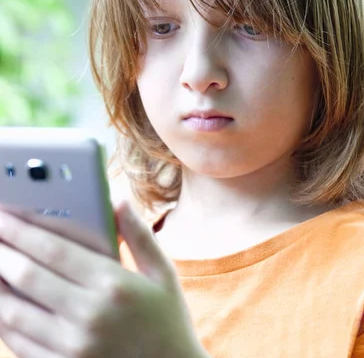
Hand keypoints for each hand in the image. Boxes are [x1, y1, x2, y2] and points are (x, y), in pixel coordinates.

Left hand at [0, 202, 206, 357]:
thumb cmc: (167, 320)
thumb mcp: (163, 273)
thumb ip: (139, 234)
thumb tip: (117, 200)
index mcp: (112, 285)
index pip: (54, 251)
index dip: (22, 231)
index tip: (3, 215)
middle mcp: (88, 316)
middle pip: (27, 277)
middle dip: (1, 251)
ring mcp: (71, 348)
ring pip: (14, 312)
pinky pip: (18, 343)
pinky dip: (3, 319)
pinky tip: (2, 300)